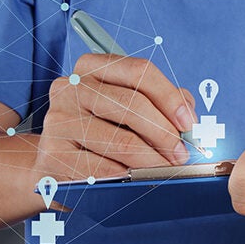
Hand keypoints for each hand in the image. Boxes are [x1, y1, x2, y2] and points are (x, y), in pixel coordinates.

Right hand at [34, 54, 196, 181]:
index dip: (170, 98)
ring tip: (165, 168)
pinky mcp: (53, 152)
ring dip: (152, 159)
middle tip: (181, 154)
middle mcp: (69, 87)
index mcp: (90, 67)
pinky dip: (126, 175)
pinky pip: (103, 167)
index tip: (188, 124)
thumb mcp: (126, 107)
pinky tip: (133, 176)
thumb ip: (161, 104)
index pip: (138, 71)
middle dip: (165, 134)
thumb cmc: (99, 130)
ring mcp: (58, 119)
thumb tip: (191, 123)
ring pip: (121, 140)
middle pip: (132, 104)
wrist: (56, 160)